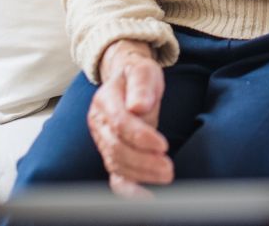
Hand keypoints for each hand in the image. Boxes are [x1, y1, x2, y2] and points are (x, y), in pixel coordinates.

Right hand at [88, 41, 172, 193]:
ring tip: (166, 176)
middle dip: (143, 161)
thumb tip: (138, 106)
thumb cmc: (138, 75)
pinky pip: (115, 175)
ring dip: (141, 174)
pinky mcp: (111, 153)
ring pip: (117, 164)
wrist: (127, 79)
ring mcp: (102, 140)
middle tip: (168, 169)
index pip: (121, 123)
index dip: (141, 137)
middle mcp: (99, 123)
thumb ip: (141, 86)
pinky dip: (128, 189)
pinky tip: (145, 198)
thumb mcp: (143, 70)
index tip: (162, 145)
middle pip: (117, 148)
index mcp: (105, 100)